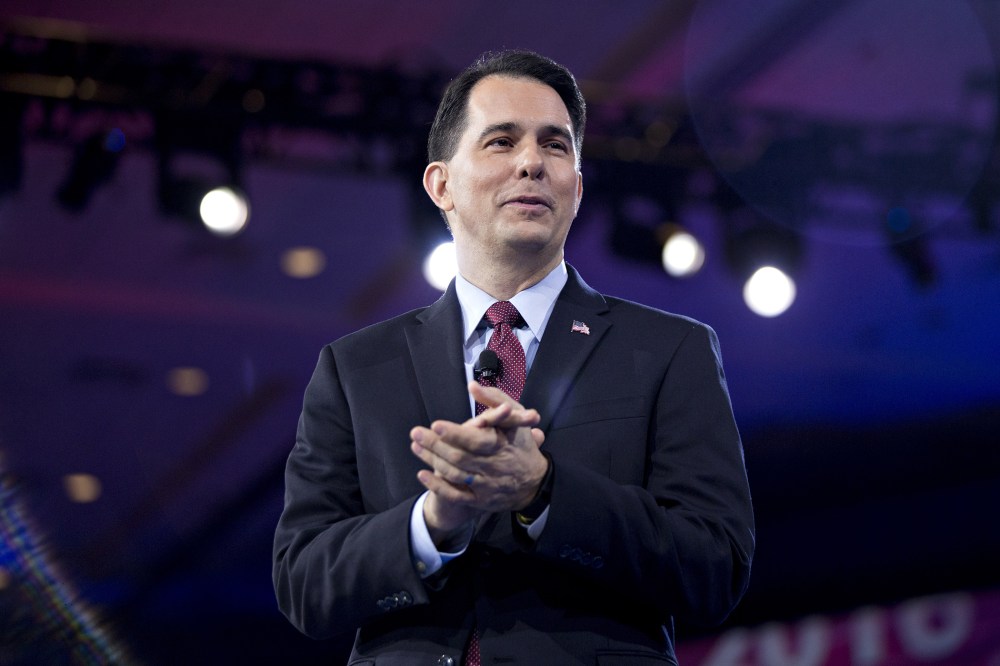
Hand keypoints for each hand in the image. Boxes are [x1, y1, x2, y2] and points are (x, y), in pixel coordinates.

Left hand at [411, 382, 547, 515]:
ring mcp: (486, 485)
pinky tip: (422, 474)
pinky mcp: (479, 499)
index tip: (436, 425)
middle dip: (436, 445)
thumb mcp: (516, 416)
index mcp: (502, 445)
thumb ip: (494, 399)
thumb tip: (472, 386)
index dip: (456, 434)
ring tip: (416, 446)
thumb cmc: (520, 444)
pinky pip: (456, 496)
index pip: (477, 440)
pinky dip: (438, 486)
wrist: (534, 481)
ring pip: (455, 474)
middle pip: (461, 457)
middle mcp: (493, 466)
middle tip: (417, 433)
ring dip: (433, 460)